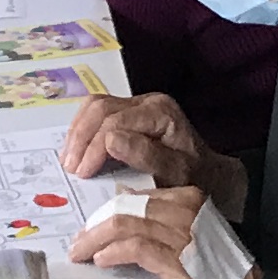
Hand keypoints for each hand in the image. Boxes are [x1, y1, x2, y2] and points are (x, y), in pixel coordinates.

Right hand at [59, 90, 236, 215]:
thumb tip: (110, 139)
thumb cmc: (194, 176)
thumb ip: (146, 156)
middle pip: (101, 108)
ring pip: (94, 106)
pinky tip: (76, 151)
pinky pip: (96, 112)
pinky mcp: (128, 112)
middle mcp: (148, 102)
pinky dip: (82, 130)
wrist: (208, 174)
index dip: (94, 147)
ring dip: (77, 133)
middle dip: (81, 138)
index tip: (83, 174)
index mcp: (161, 112)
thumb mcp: (176, 173)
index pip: (116, 121)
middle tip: (71, 169)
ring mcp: (137, 104)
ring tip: (69, 162)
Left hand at [69, 185, 256, 278]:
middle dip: (95, 225)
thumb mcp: (192, 235)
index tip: (90, 228)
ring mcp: (184, 234)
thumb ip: (161, 219)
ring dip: (97, 240)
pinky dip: (114, 252)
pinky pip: (136, 248)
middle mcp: (187, 210)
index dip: (107, 211)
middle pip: (126, 208)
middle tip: (79, 242)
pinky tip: (102, 261)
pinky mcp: (180, 260)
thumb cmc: (219, 274)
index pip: (136, 197)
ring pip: (125, 224)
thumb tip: (123, 200)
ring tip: (83, 253)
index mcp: (190, 199)